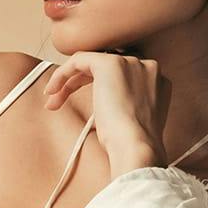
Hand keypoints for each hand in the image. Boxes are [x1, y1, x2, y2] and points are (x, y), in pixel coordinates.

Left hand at [40, 51, 169, 167]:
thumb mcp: (134, 120)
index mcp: (155, 80)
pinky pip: (80, 59)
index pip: (121, 75)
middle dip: (79, 83)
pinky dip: (63, 73)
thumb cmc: (133, 144)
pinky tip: (52, 90)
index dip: (97, 87)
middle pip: (104, 68)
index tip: (85, 105)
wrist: (137, 147)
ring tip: (52, 102)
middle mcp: (146, 66)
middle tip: (59, 102)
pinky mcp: (110, 64)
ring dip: (68, 82)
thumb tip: (107, 105)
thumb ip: (127, 105)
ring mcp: (130, 63)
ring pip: (91, 63)